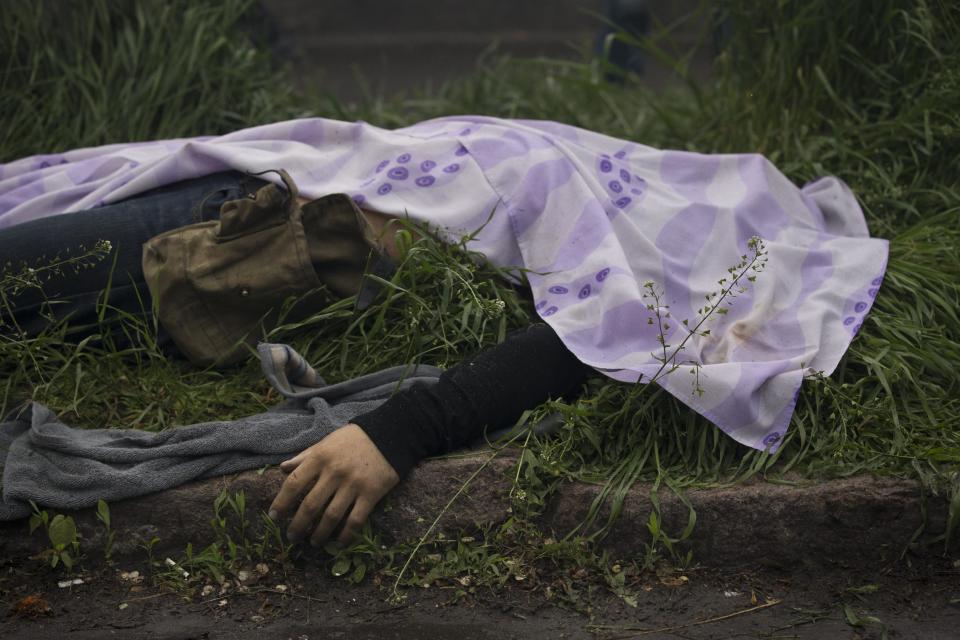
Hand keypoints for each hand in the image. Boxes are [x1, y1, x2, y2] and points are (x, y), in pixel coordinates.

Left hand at [268, 424, 399, 545]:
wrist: (390, 434)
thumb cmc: (354, 438)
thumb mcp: (326, 442)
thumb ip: (305, 456)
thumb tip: (282, 468)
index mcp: (320, 458)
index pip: (294, 483)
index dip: (281, 502)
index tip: (274, 517)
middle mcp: (334, 472)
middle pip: (310, 505)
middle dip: (298, 525)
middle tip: (292, 536)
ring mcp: (353, 484)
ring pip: (331, 517)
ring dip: (319, 534)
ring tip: (314, 542)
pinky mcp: (371, 494)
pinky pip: (356, 520)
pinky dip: (346, 535)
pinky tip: (340, 543)